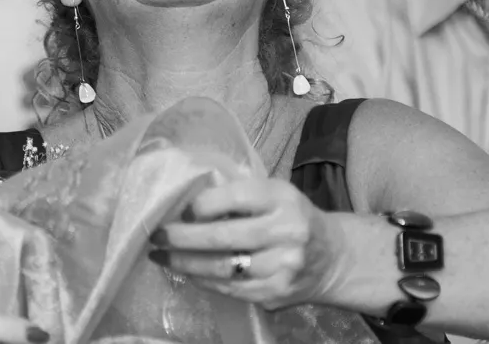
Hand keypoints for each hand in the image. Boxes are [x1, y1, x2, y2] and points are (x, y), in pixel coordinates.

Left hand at [147, 177, 339, 309]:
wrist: (332, 257)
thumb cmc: (292, 217)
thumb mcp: (274, 194)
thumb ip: (239, 196)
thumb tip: (188, 205)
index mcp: (283, 198)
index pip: (235, 198)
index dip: (203, 205)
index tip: (181, 210)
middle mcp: (286, 231)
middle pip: (223, 237)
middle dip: (182, 238)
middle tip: (156, 236)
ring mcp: (283, 267)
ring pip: (223, 268)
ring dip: (185, 264)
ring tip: (162, 258)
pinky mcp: (276, 293)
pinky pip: (231, 289)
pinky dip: (204, 281)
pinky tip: (188, 273)